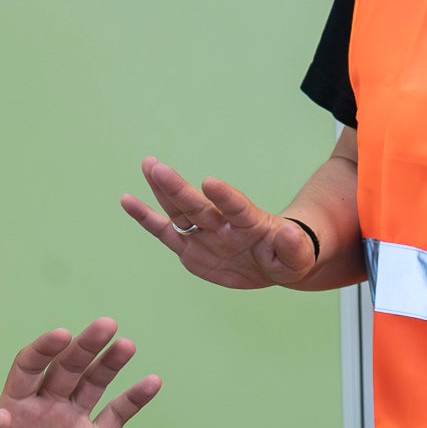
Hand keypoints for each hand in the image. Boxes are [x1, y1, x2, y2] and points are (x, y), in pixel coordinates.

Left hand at [0, 318, 160, 427]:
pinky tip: (151, 382)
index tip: (61, 336)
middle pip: (66, 367)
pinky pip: (116, 416)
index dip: (45, 349)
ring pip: (92, 384)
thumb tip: (2, 415)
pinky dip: (133, 399)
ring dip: (109, 363)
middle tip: (104, 326)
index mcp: (13, 408)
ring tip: (125, 344)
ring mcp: (70, 425)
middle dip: (84, 346)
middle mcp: (43, 409)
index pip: (29, 367)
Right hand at [119, 157, 317, 288]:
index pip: (236, 207)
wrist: (273, 262)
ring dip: (162, 190)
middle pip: (197, 205)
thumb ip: (292, 246)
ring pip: (179, 210)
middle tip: (157, 165)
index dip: (224, 196)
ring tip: (148, 165)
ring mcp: (204, 233)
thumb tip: (290, 235)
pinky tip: (128, 200)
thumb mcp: (299, 256)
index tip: (209, 182)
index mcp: (250, 222)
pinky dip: (146, 218)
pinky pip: (166, 232)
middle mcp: (222, 223)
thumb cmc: (289, 255)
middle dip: (177, 187)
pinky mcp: (190, 247)